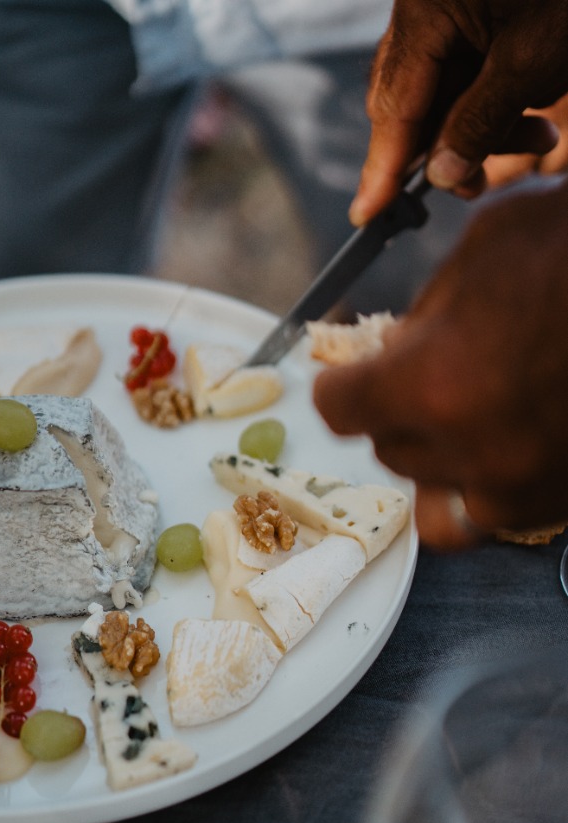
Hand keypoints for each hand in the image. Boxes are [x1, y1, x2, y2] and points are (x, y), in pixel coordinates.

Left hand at [314, 180, 567, 548]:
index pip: (339, 408)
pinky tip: (508, 438)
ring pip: (434, 494)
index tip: (351, 377)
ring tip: (466, 415)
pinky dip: (487, 483)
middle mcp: (470, 452)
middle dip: (398, 410)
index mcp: (431, 384)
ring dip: (438, 456)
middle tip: (433, 371)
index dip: (343, 384)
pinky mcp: (559, 503)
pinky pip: (492, 514)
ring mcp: (519, 488)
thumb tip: (399, 347)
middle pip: (388, 449)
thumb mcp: (489, 247)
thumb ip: (427, 310)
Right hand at [350, 0, 567, 224]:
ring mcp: (446, 5)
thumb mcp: (533, 62)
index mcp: (427, 7)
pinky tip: (533, 112)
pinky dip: (492, 100)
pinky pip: (465, 69)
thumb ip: (479, 123)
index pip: (393, 105)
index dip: (383, 167)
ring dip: (480, 128)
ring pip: (441, 91)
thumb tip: (442, 175)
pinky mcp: (471, 9)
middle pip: (409, 100)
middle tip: (478, 185)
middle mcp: (425, 4)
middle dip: (444, 149)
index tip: (368, 214)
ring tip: (540, 139)